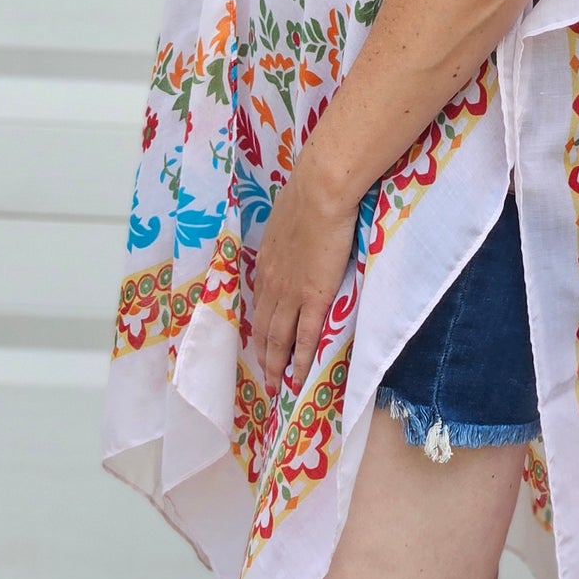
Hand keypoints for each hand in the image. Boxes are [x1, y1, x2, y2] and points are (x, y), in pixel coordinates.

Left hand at [252, 149, 361, 400]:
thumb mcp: (288, 215)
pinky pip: (304, 338)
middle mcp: (271, 282)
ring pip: (278, 339)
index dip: (258, 326)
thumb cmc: (308, 195)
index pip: (259, 303)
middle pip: (263, 328)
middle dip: (262, 355)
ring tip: (277, 386)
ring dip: (276, 365)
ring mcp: (290, 293)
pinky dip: (299, 361)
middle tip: (264, 378)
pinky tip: (298, 379)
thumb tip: (296, 226)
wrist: (319, 192)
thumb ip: (290, 230)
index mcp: (266, 262)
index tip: (260, 342)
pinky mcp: (313, 297)